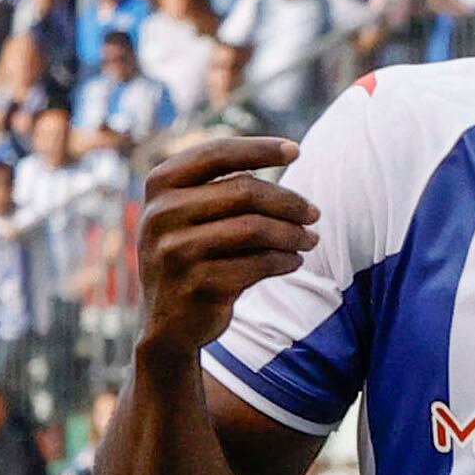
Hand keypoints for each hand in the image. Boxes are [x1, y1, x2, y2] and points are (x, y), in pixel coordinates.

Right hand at [131, 133, 317, 355]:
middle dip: (288, 202)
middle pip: (244, 191)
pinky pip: (257, 265)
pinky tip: (294, 261)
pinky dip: (284, 261)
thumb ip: (225, 186)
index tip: (296, 151)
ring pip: (254, 228)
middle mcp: (161, 214)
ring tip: (310, 239)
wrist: (168, 324)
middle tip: (314, 214)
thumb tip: (289, 154)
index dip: (259, 149)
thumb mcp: (193, 214)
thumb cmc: (193, 256)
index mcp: (160, 185)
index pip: (216, 153)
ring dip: (292, 234)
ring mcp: (176, 251)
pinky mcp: (197, 285)